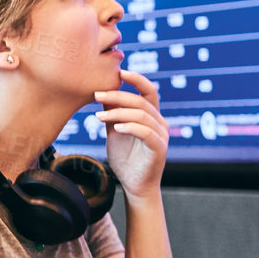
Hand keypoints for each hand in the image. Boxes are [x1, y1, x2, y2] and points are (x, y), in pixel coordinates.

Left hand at [95, 70, 167, 197]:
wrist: (134, 185)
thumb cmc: (126, 159)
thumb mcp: (115, 131)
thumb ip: (112, 113)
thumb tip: (102, 93)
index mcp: (151, 116)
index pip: (148, 90)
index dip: (136, 79)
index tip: (119, 71)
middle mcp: (160, 123)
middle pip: (142, 101)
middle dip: (118, 95)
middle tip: (97, 95)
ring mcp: (161, 135)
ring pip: (142, 115)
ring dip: (118, 113)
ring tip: (99, 116)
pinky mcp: (159, 149)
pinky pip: (146, 132)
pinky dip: (130, 127)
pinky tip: (116, 128)